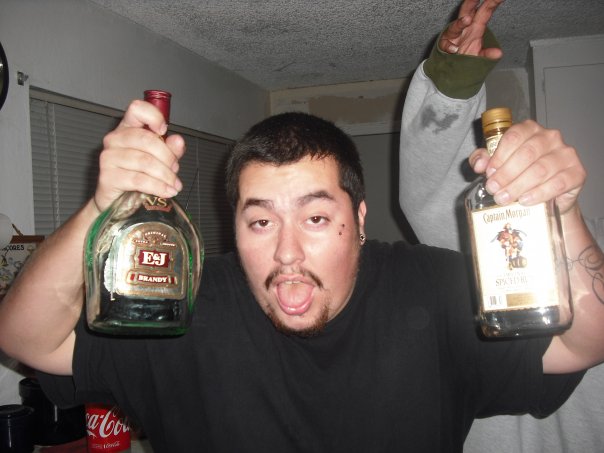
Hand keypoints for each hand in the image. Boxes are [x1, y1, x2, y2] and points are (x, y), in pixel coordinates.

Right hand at [94, 99, 185, 211]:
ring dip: (165, 175)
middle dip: (167, 157)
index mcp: (127, 128)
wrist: (116, 200)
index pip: (137, 109)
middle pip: (146, 139)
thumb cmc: (137, 174)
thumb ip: (170, 149)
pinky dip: (157, 187)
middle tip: (175, 170)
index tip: (164, 131)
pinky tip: (167, 191)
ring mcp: (109, 157)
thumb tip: (178, 141)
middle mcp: (115, 139)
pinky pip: (139, 179)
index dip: (153, 117)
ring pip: (145, 161)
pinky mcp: (108, 176)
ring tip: (174, 184)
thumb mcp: (159, 159)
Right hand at [439, 0, 504, 58]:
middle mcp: (464, 27)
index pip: (485, 10)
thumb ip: (487, 54)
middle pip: (467, 11)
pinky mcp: (444, 44)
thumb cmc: (466, 55)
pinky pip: (445, 44)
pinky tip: (454, 49)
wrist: (451, 66)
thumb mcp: (478, 56)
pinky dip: (449, 46)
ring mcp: (453, 35)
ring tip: (467, 20)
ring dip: (460, 23)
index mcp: (476, 25)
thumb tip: (498, 54)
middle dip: (471, 2)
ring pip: (455, 26)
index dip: (492, 2)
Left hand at [469, 120, 585, 215]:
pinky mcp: (577, 172)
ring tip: (504, 198)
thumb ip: (484, 160)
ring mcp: (566, 154)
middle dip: (506, 174)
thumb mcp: (498, 164)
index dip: (499, 156)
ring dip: (518, 186)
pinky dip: (539, 193)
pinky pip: (558, 183)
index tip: (488, 173)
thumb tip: (479, 164)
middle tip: (493, 189)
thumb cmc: (520, 173)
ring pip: (540, 169)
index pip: (514, 136)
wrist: (548, 194)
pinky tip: (525, 200)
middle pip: (526, 153)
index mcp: (530, 130)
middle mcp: (550, 137)